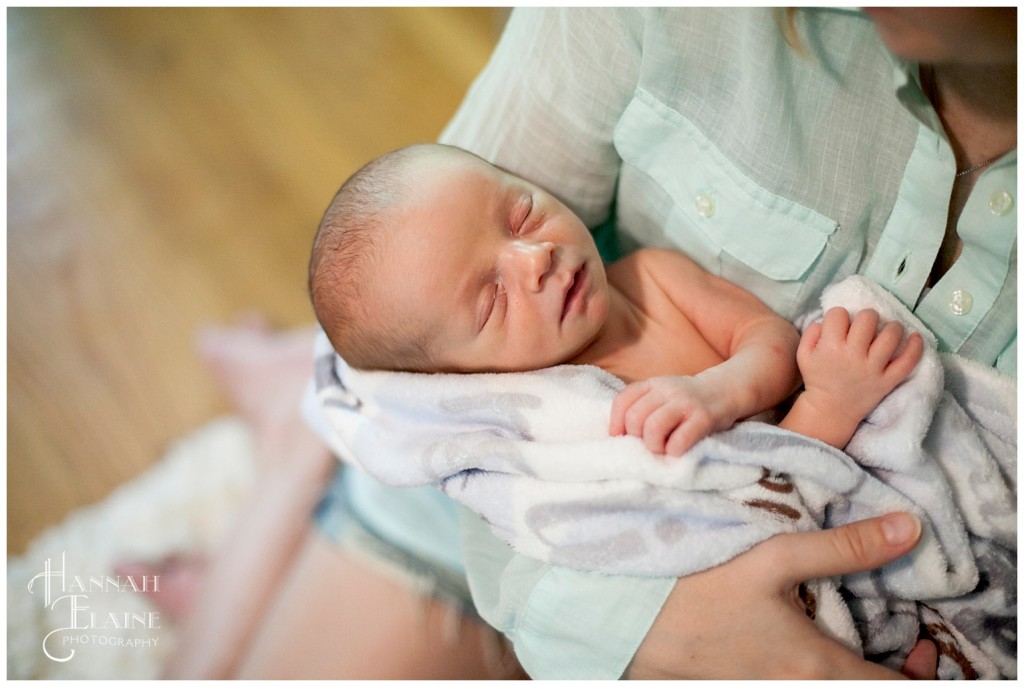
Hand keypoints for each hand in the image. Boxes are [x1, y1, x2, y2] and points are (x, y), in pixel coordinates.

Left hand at [609, 375, 734, 455]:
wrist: (725, 390)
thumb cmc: (686, 400)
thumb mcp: (662, 394)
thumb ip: (642, 406)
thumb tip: (617, 433)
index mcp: (652, 384)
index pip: (623, 401)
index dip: (616, 423)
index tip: (620, 437)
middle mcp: (666, 390)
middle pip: (635, 418)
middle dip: (637, 437)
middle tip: (649, 443)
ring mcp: (685, 403)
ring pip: (653, 428)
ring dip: (654, 445)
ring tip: (662, 448)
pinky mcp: (704, 418)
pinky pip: (679, 441)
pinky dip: (674, 451)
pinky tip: (678, 450)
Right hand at [627, 512, 936, 678]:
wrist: (626, 621)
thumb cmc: (697, 588)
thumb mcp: (771, 558)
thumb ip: (844, 547)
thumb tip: (910, 530)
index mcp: (817, 667)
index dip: (920, 670)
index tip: (922, 642)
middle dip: (890, 671)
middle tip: (898, 641)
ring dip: (851, 671)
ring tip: (850, 636)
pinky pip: (795, 684)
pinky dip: (816, 670)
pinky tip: (801, 639)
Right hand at [798, 308, 922, 425]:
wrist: (830, 410)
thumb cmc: (817, 379)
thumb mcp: (803, 355)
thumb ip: (811, 333)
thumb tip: (826, 321)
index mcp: (830, 347)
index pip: (839, 314)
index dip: (839, 317)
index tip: (840, 327)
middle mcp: (853, 355)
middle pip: (867, 318)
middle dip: (866, 317)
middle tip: (865, 327)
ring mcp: (873, 368)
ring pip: (891, 334)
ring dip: (891, 327)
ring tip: (887, 331)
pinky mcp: (888, 380)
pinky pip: (908, 361)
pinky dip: (916, 346)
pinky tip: (915, 337)